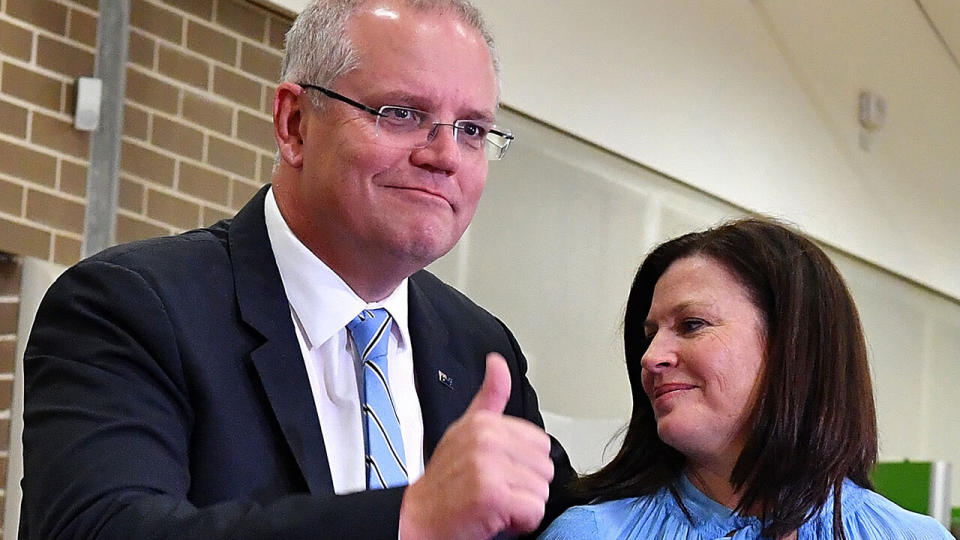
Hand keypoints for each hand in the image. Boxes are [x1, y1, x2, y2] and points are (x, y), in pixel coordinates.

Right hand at [399, 353, 553, 539]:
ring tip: (495, 503)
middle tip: (497, 490)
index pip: (540, 443)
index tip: (499, 471)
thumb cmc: (443, 481)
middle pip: (545, 466)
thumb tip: (498, 362)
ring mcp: (488, 466)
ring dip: (522, 505)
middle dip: (526, 485)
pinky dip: (521, 523)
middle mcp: (486, 439)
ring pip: (541, 490)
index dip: (523, 464)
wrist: (416, 519)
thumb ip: (490, 397)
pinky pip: (534, 511)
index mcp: (484, 422)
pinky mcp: (493, 495)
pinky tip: (497, 517)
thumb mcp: (464, 430)